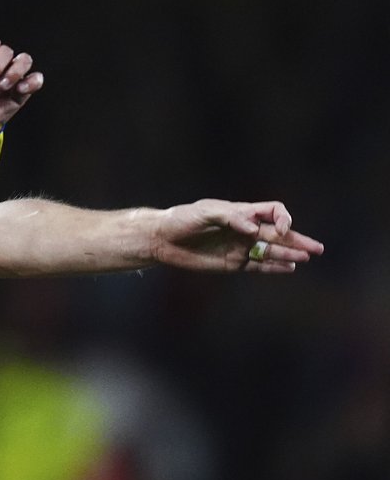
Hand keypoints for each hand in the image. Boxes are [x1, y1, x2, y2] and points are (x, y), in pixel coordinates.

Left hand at [153, 199, 324, 272]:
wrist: (162, 240)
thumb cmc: (181, 220)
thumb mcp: (202, 213)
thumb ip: (229, 218)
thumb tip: (253, 229)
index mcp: (240, 213)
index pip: (271, 211)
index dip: (281, 218)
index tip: (279, 228)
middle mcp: (244, 230)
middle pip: (277, 234)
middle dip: (297, 239)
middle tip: (317, 248)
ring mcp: (241, 247)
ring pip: (271, 251)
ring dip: (289, 254)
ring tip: (306, 258)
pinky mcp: (233, 263)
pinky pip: (259, 266)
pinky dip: (274, 267)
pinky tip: (289, 268)